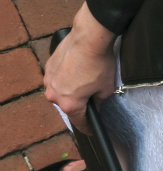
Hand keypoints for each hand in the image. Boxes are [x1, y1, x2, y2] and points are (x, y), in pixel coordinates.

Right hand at [43, 2, 116, 132]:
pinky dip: (66, 77)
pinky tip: (77, 70)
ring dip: (70, 89)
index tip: (92, 131)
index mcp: (69, 104)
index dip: (88, 128)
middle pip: (68, 105)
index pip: (80, 122)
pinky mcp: (48, 66)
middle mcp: (53, 95)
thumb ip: (100, 101)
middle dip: (79, 104)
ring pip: (61, 91)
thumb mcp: (107, 88)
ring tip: (84, 80)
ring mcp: (48, 80)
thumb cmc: (99, 64)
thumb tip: (96, 103)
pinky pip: (57, 77)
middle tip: (91, 97)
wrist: (89, 38)